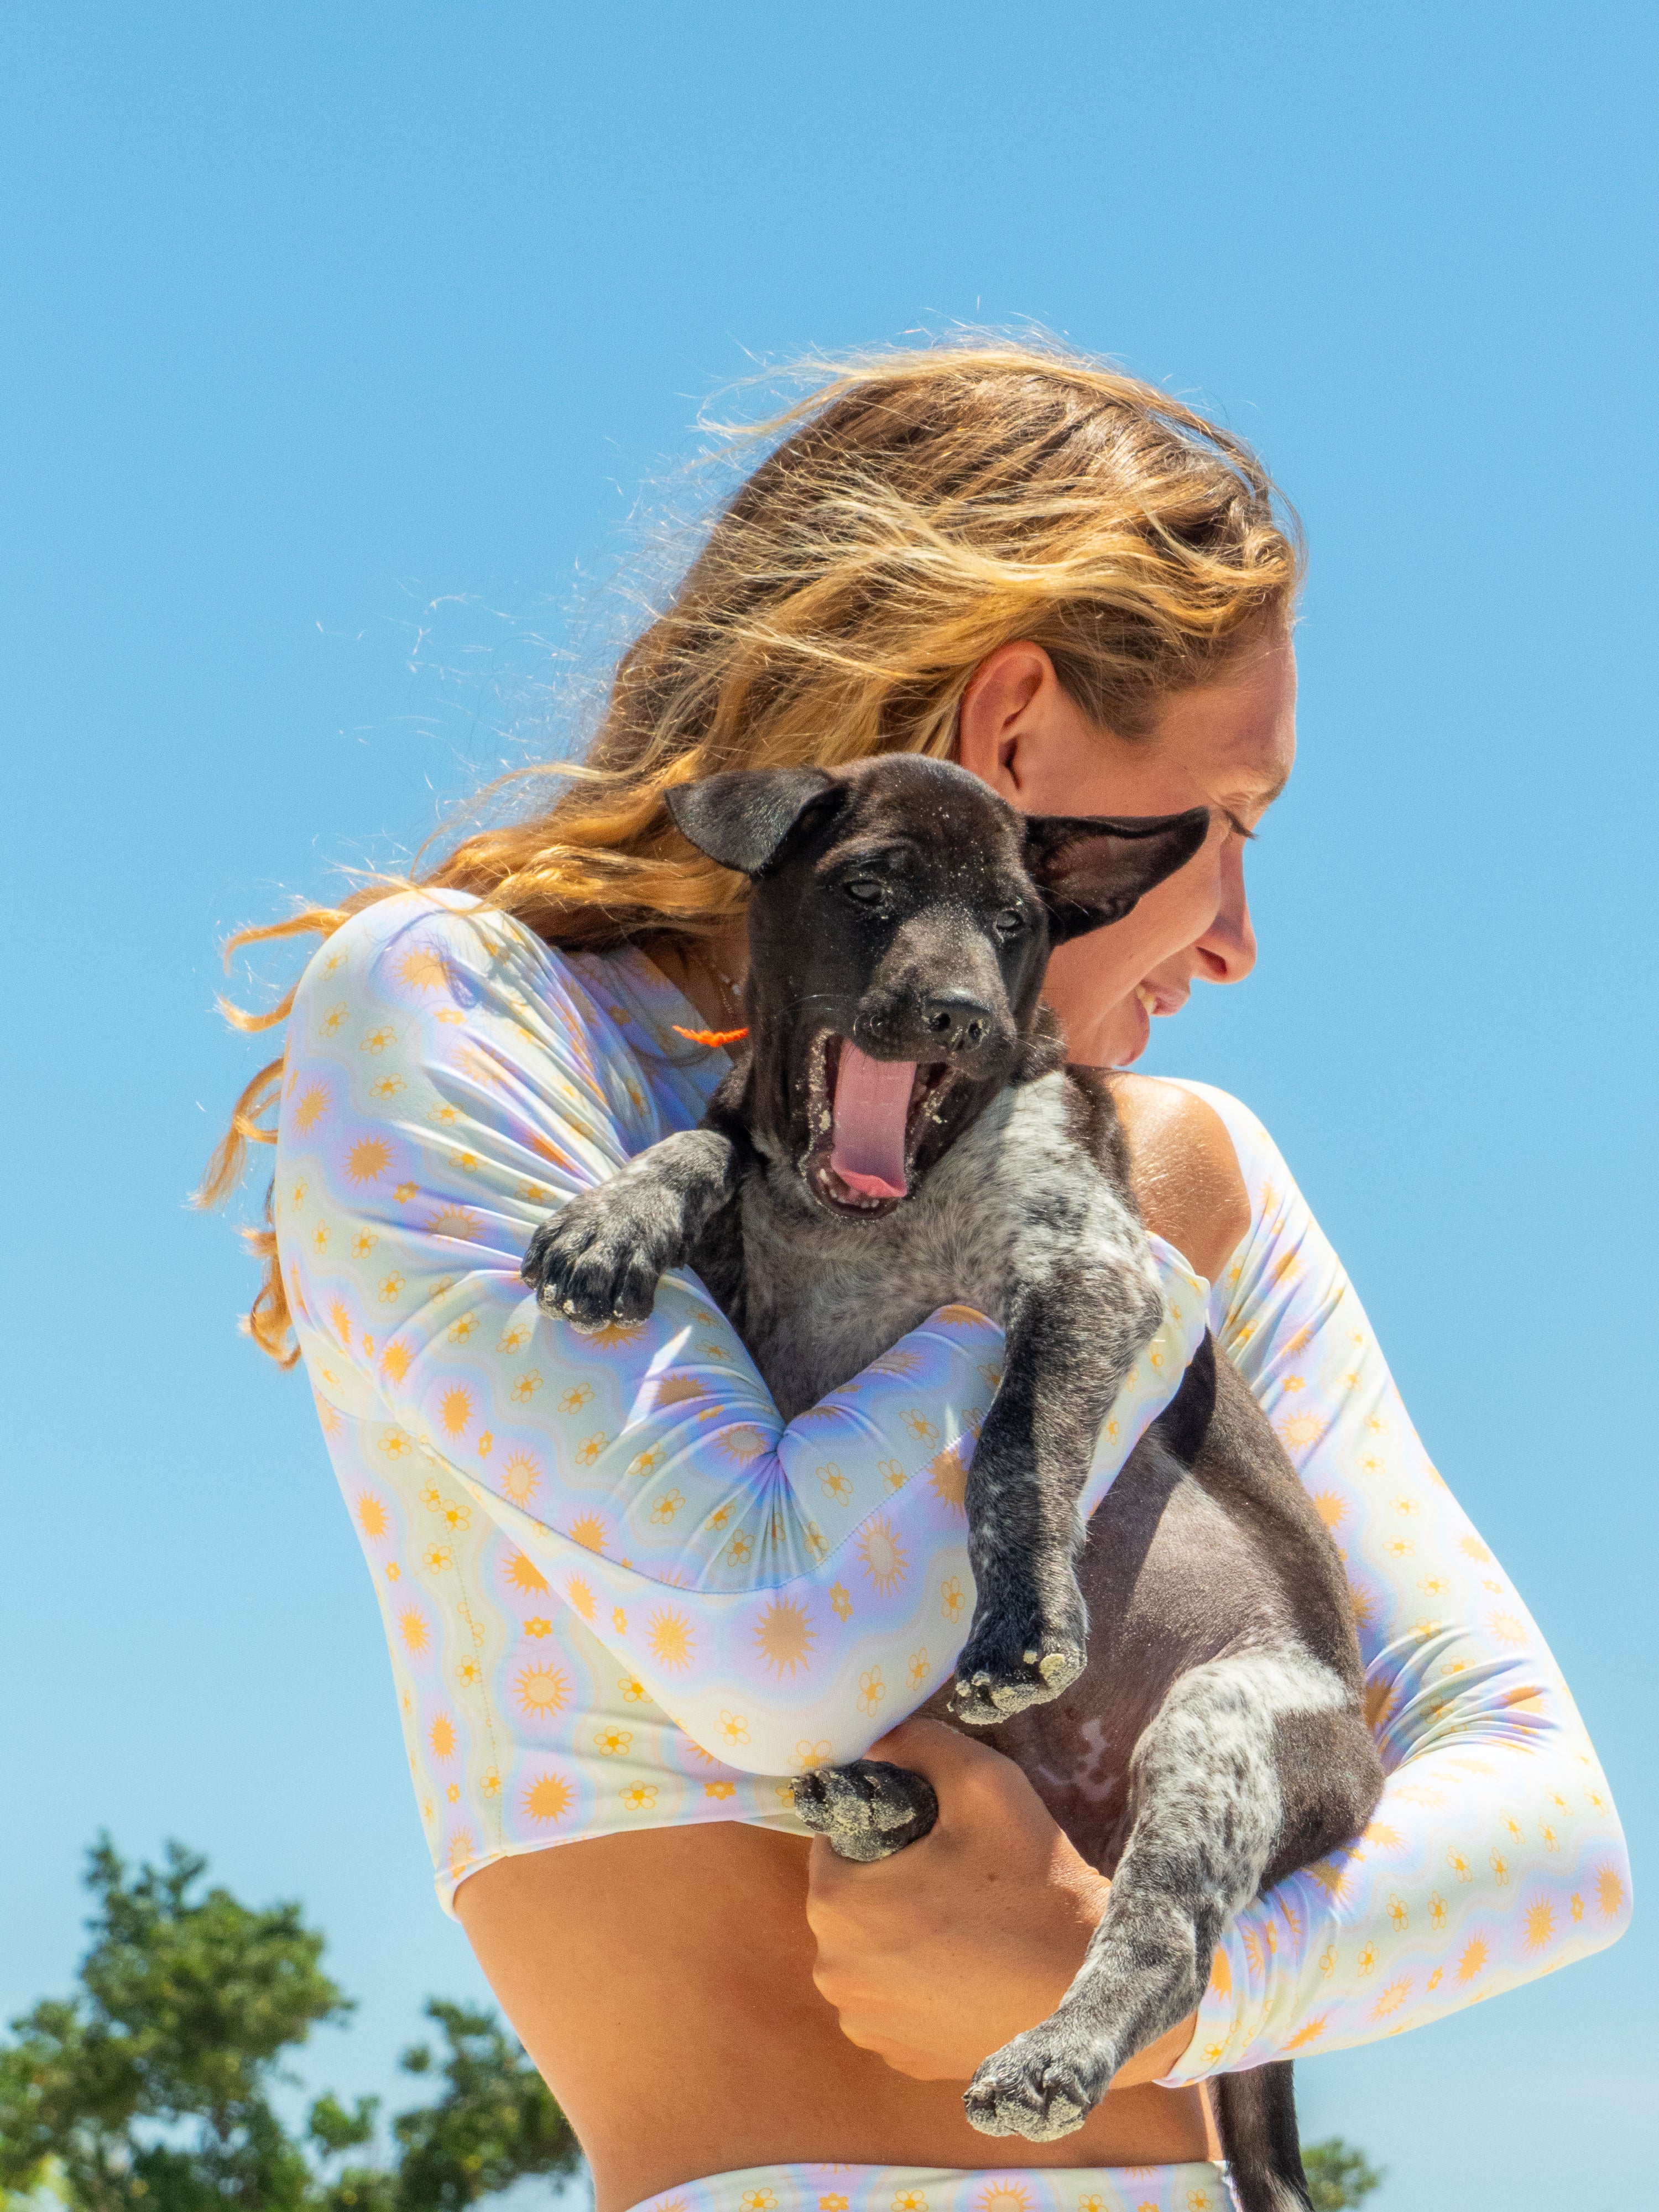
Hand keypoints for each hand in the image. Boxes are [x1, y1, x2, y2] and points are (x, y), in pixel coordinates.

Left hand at [806, 1718, 1192, 2085]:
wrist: (1092, 1990)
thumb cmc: (1035, 1881)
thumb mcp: (984, 1781)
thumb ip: (920, 1742)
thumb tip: (876, 1739)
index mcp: (837, 1903)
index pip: (837, 1841)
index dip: (884, 1829)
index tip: (934, 1835)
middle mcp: (834, 1973)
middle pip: (850, 1900)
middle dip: (888, 1882)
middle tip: (956, 1875)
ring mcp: (867, 2024)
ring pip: (870, 1952)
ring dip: (901, 1935)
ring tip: (966, 1923)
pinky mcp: (901, 2059)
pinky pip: (894, 2001)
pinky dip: (919, 1984)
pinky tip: (967, 1969)